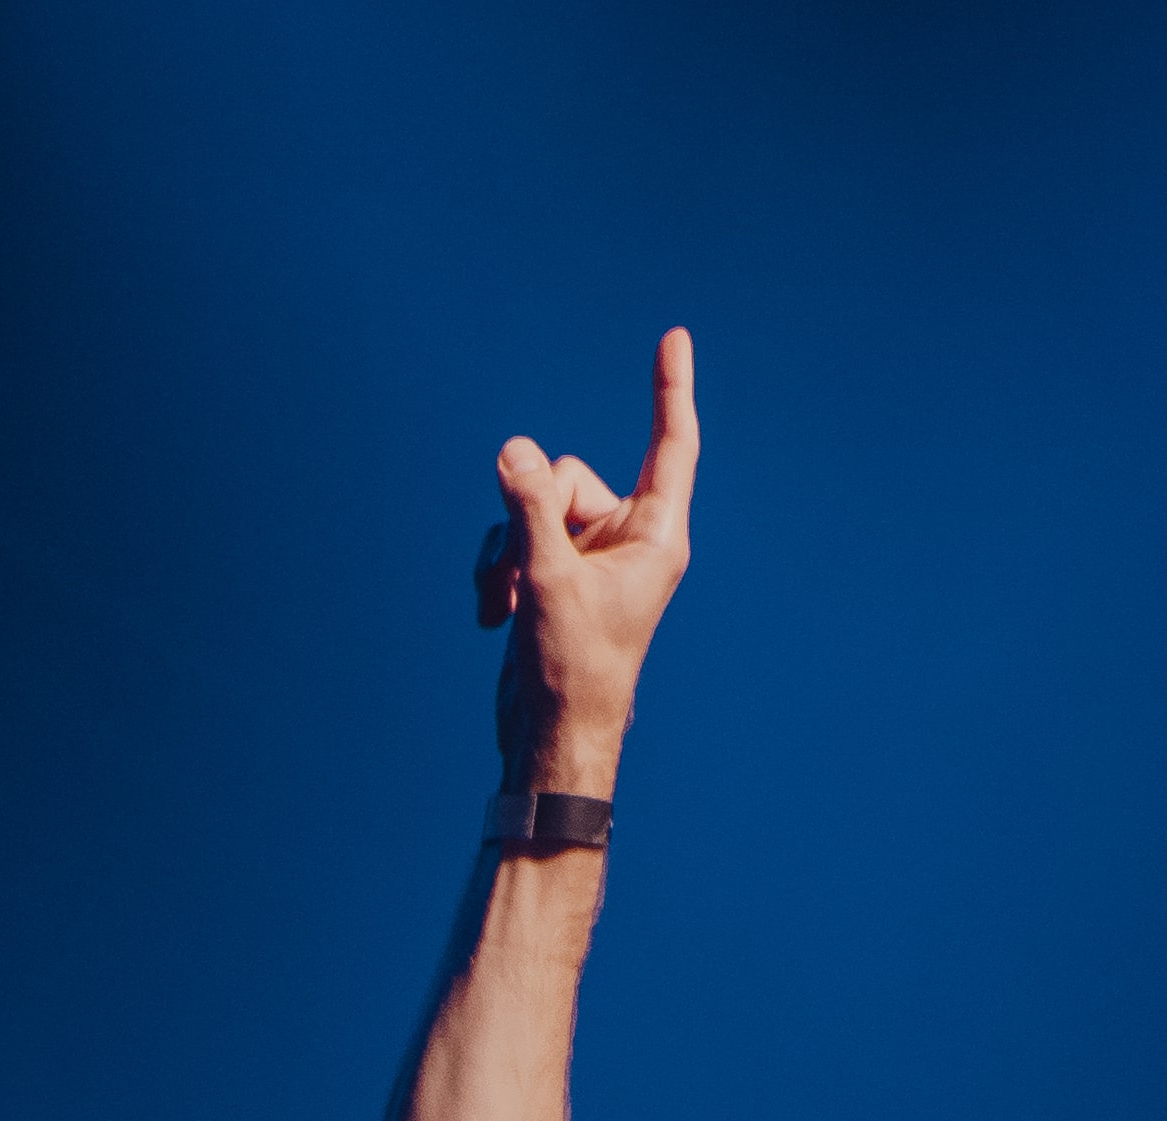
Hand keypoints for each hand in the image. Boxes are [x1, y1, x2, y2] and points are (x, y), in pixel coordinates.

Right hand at [475, 327, 700, 788]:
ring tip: (506, 602)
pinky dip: (497, 569)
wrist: (550, 736)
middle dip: (529, 513)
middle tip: (524, 569)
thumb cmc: (572, 669)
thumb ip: (530, 509)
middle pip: (568, 475)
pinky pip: (514, 537)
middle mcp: (625, 540)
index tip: (673, 339)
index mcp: (654, 537)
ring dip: (506, 550)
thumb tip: (513, 450)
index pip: (670, 447)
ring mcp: (586, 557)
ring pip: (531, 507)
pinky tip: (493, 613)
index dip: (670, 391)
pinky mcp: (553, 575)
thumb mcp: (548, 579)